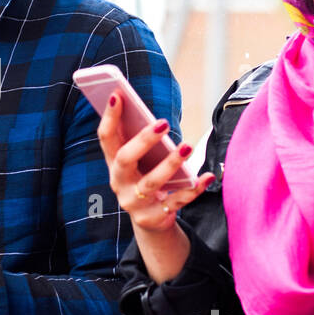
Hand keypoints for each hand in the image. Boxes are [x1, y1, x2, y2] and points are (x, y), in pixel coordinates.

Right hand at [96, 90, 215, 282]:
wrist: (150, 219)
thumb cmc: (146, 177)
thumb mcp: (140, 161)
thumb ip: (141, 141)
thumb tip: (156, 117)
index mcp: (113, 163)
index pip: (106, 138)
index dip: (109, 117)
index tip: (118, 95)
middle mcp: (119, 182)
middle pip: (125, 159)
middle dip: (143, 140)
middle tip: (164, 122)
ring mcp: (134, 202)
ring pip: (151, 182)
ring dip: (170, 163)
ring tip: (187, 146)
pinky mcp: (153, 216)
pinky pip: (176, 202)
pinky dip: (193, 190)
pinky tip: (207, 177)